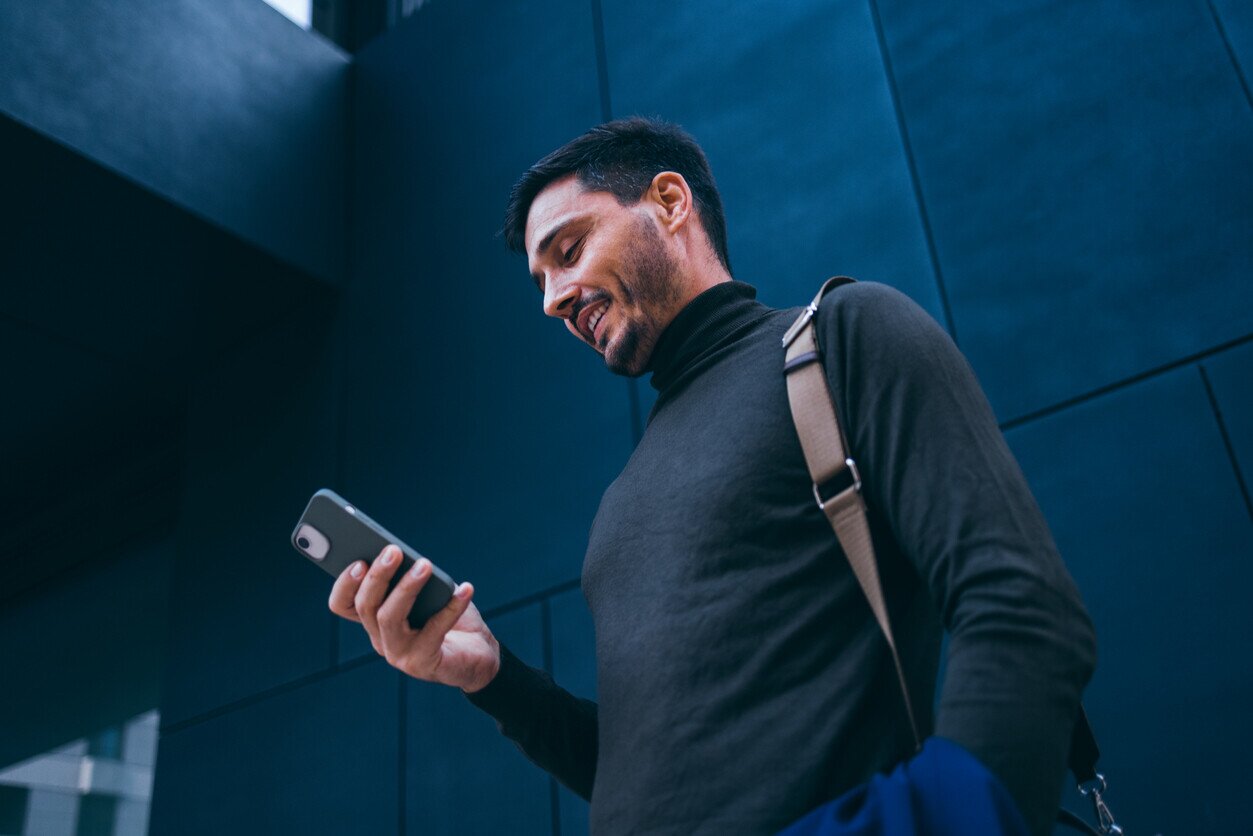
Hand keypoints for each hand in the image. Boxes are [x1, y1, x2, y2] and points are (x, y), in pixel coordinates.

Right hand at [328, 545, 500, 692]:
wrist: (479, 656)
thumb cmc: (452, 618)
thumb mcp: (431, 593)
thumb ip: (416, 578)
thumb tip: (409, 556)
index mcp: (376, 619)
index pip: (343, 605)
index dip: (344, 584)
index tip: (358, 561)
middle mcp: (381, 639)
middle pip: (366, 606)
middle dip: (378, 576)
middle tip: (394, 551)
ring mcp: (399, 654)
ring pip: (389, 618)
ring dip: (406, 588)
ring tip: (425, 565)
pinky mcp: (423, 664)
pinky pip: (434, 631)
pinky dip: (451, 607)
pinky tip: (465, 589)